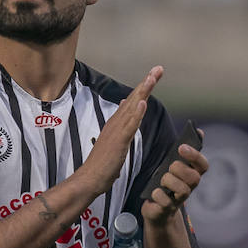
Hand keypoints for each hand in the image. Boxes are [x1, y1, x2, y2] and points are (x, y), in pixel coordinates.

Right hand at [81, 66, 161, 192]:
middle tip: (158, 68)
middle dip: (146, 83)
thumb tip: (123, 118)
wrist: (89, 179)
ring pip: (132, 108)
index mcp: (116, 124)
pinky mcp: (118, 142)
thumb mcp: (114, 143)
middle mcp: (115, 124)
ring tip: (152, 77)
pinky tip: (142, 102)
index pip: (132, 102)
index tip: (154, 75)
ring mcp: (116, 132)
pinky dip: (136, 113)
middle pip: (133, 99)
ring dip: (143, 92)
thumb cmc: (102, 166)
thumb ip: (120, 129)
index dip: (143, 88)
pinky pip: (129, 125)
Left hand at [142, 130, 208, 227]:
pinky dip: (159, 195)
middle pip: (194, 178)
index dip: (195, 156)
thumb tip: (199, 131)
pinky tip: (154, 192)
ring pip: (183, 190)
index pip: (203, 165)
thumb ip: (183, 151)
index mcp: (192, 174)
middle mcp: (189, 187)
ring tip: (161, 180)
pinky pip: (166, 202)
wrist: (156, 209)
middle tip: (169, 166)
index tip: (181, 147)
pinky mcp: (167, 209)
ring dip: (170, 181)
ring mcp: (180, 199)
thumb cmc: (164, 183)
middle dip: (180, 169)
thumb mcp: (172, 165)